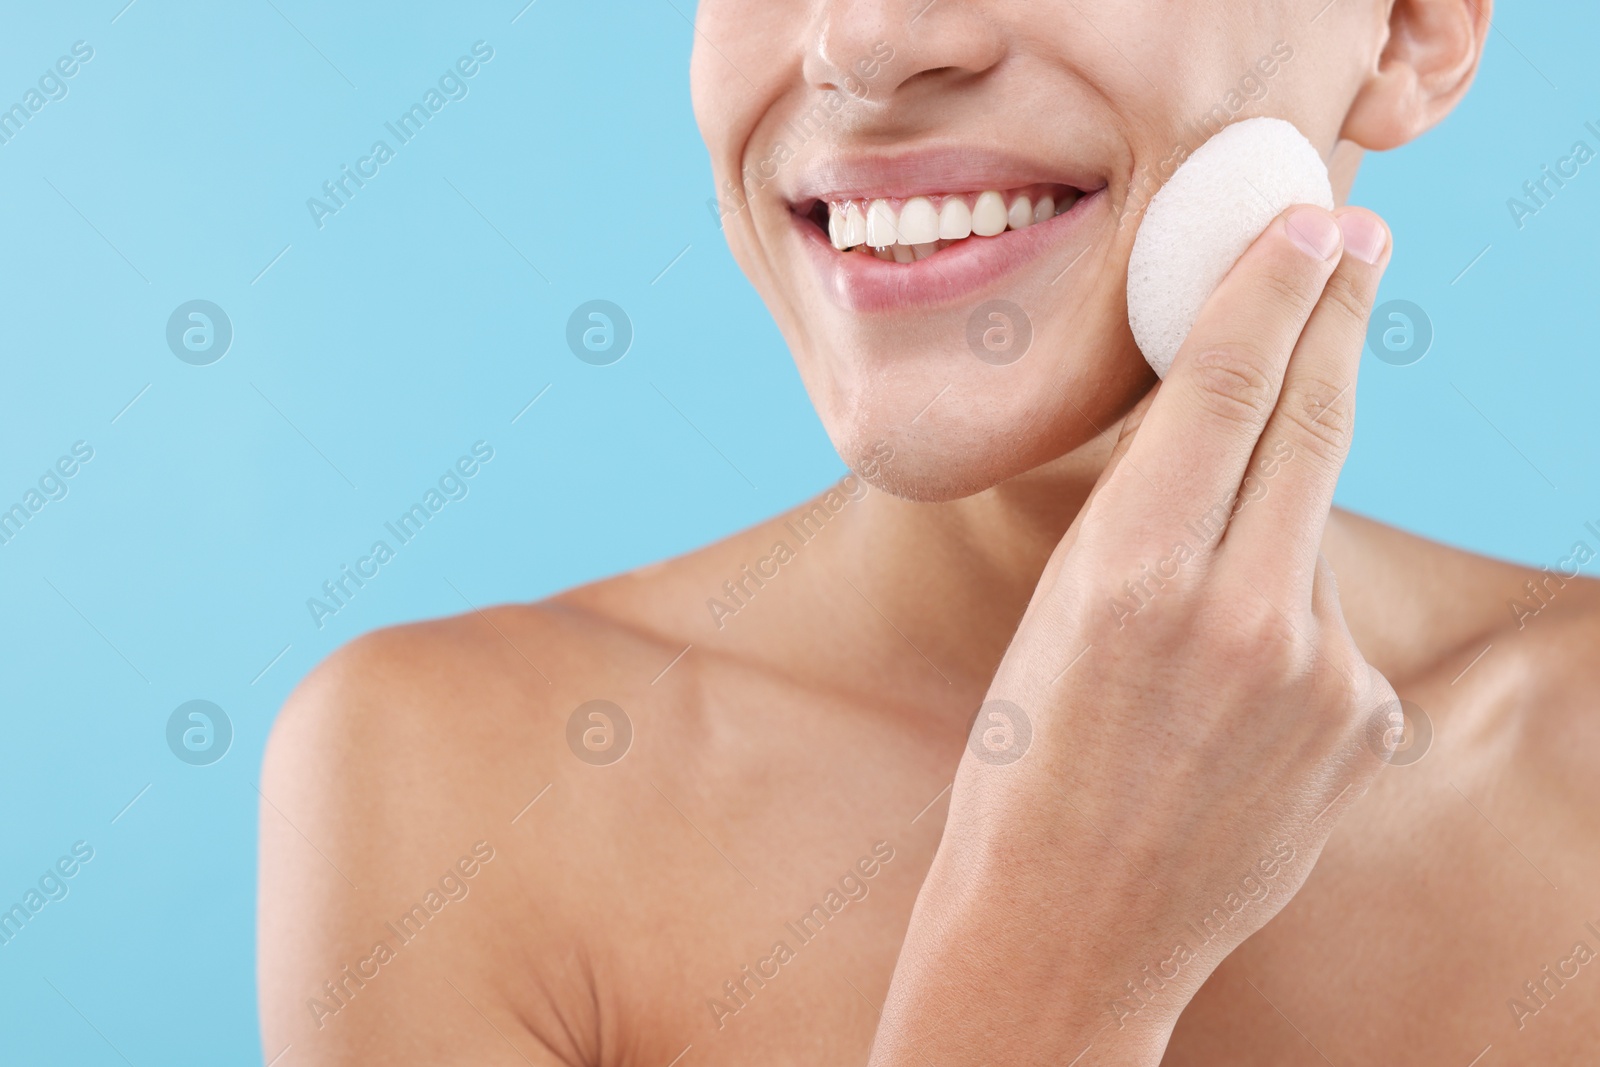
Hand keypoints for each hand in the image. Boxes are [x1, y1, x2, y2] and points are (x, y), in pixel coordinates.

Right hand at [870, 205, 1395, 1065]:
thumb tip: (1234, 438)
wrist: (1066, 930)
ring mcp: (1316, 676)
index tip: (1308, 220)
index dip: (1271, 289)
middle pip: (1312, 422)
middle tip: (1354, 240)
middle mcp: (1237, 613)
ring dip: (1272, 544)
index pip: (1223, 389)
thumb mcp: (1057, 616)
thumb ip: (1152, 526)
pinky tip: (1232, 717)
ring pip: (1313, 541)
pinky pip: (1333, 634)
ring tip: (1192, 650)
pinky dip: (1291, 640)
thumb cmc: (1025, 767)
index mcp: (1128, 576)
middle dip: (1333, 317)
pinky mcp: (1362, 727)